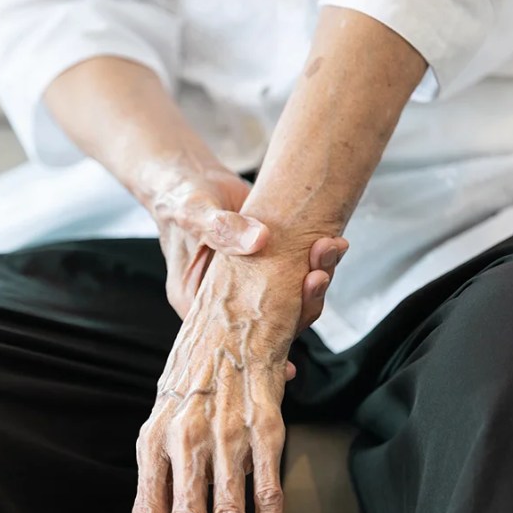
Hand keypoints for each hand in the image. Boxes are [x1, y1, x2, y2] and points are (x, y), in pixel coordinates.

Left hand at [131, 246, 306, 512]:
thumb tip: (157, 512)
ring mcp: (224, 430)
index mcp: (153, 435)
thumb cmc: (200, 357)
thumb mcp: (167, 405)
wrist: (238, 296)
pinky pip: (267, 483)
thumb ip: (163, 457)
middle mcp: (182, 435)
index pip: (146, 508)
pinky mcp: (265, 420)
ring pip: (225, 510)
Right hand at [146, 167, 346, 339]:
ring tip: (329, 248)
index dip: (266, 334)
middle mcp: (226, 299)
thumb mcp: (193, 212)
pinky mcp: (269, 266)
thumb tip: (259, 240)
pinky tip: (331, 243)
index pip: (233, 333)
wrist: (195, 178)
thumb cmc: (182, 199)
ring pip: (289, 300)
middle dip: (302, 301)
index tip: (292, 318)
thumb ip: (221, 227)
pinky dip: (316, 261)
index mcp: (196, 300)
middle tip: (318, 274)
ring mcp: (250, 285)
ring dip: (316, 280)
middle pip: (270, 322)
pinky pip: (297, 276)